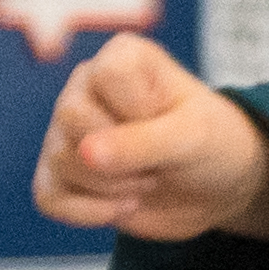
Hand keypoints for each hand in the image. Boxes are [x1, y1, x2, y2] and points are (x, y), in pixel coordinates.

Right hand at [33, 33, 268, 239]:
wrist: (219, 189)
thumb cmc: (213, 144)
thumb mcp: (194, 137)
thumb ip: (143, 141)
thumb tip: (85, 152)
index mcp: (121, 57)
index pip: (108, 76)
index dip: (141, 111)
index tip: (170, 121)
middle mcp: (84, 88)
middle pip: (72, 117)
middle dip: (125, 152)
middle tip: (162, 159)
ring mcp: (66, 132)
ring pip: (61, 160)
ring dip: (114, 184)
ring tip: (149, 178)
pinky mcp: (60, 174)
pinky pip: (49, 197)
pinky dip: (89, 212)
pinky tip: (125, 206)